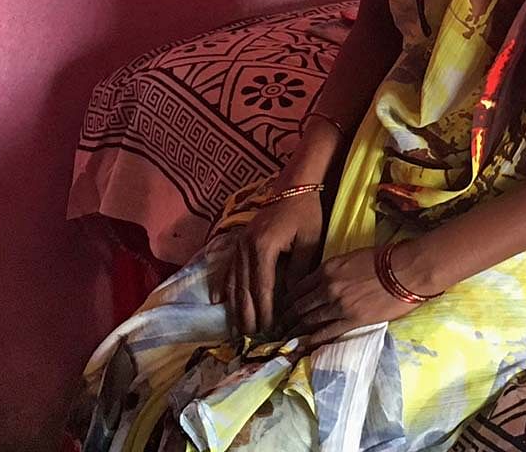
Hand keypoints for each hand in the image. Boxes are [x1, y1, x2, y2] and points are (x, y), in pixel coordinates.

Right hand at [222, 192, 324, 338]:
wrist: (293, 186)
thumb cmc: (305, 213)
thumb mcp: (308, 242)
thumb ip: (298, 270)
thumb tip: (290, 298)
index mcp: (263, 248)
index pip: (263, 288)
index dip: (265, 311)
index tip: (268, 330)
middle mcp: (245, 248)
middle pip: (244, 289)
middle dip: (247, 315)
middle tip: (251, 339)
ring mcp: (238, 245)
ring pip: (233, 282)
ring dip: (235, 306)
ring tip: (237, 329)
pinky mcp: (238, 243)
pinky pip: (227, 268)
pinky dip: (222, 286)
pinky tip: (216, 301)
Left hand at [287, 247, 421, 345]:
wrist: (406, 270)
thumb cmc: (384, 258)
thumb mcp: (351, 257)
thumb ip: (334, 270)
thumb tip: (324, 281)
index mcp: (327, 269)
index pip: (298, 288)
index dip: (288, 301)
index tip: (283, 308)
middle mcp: (327, 288)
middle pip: (299, 306)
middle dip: (286, 318)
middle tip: (278, 328)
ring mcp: (338, 306)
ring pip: (308, 321)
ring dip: (294, 331)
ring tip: (285, 340)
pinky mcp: (352, 320)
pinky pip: (326, 333)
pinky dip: (311, 341)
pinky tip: (302, 347)